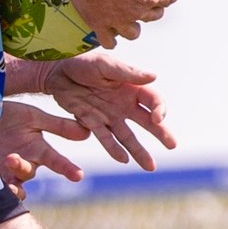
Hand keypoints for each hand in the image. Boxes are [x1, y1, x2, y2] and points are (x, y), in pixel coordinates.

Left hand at [0, 99, 91, 196]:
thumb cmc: (9, 114)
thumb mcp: (33, 117)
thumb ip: (58, 126)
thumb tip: (87, 133)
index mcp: (38, 149)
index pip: (57, 162)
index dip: (67, 169)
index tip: (78, 175)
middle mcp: (24, 163)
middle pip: (28, 172)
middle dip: (21, 167)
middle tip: (12, 157)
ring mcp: (6, 170)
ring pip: (14, 185)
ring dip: (10, 182)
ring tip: (0, 169)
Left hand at [41, 51, 176, 170]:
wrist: (55, 71)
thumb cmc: (81, 62)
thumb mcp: (104, 64)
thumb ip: (126, 73)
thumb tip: (153, 76)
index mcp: (130, 86)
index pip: (152, 100)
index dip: (159, 109)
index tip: (157, 118)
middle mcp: (123, 103)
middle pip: (146, 121)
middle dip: (160, 133)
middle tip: (172, 145)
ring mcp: (109, 114)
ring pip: (127, 136)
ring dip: (139, 150)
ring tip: (150, 167)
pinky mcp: (92, 123)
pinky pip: (105, 138)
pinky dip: (114, 149)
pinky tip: (123, 160)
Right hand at [64, 0, 186, 48]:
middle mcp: (137, 12)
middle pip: (154, 16)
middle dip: (155, 8)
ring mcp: (118, 21)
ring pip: (133, 33)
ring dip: (134, 27)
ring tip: (130, 18)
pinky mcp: (100, 25)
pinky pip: (109, 41)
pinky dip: (111, 39)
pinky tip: (110, 33)